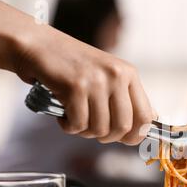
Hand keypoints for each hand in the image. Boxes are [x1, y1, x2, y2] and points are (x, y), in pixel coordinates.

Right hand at [13, 25, 154, 144]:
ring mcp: (96, 81)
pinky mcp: (75, 87)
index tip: (124, 140)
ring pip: (100, 129)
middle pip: (123, 127)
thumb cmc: (74, 67)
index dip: (136, 135)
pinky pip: (78, 125)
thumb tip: (148, 126)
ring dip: (85, 132)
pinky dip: (69, 127)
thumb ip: (126, 100)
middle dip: (107, 137)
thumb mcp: (108, 76)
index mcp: (128, 74)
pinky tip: (63, 116)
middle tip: (93, 130)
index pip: (146, 116)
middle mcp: (116, 75)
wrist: (39, 45)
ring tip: (75, 118)